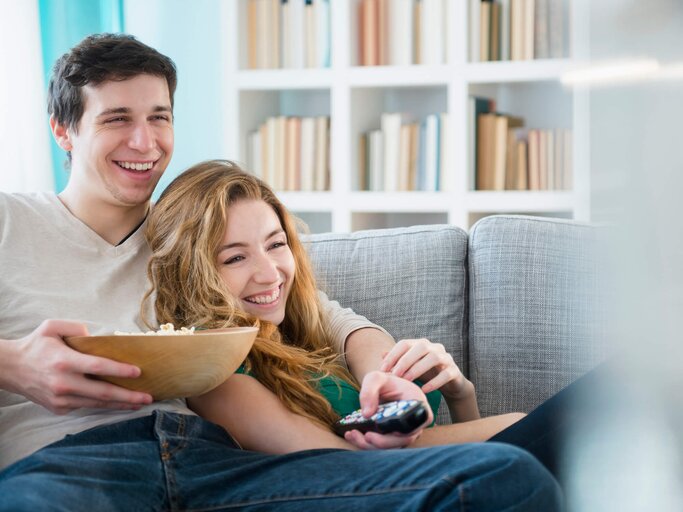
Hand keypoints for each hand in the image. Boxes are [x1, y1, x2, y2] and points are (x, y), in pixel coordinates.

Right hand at [3, 319, 152, 413]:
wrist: (10, 368)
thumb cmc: (36, 344)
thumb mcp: (52, 327)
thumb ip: (76, 327)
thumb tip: (98, 337)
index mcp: (64, 361)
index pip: (98, 367)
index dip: (120, 371)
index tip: (138, 372)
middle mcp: (63, 383)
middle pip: (102, 393)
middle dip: (128, 396)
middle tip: (148, 397)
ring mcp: (61, 399)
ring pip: (97, 404)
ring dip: (121, 404)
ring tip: (140, 402)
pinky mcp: (59, 408)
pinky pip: (86, 405)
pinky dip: (104, 405)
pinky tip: (119, 403)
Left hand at [342, 371, 431, 449]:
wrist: (383, 388)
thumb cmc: (383, 381)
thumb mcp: (375, 378)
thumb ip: (369, 390)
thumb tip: (367, 414)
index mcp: (417, 405)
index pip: (415, 424)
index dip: (403, 432)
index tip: (384, 429)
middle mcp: (415, 422)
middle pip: (403, 440)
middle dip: (382, 442)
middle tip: (365, 436)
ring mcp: (405, 433)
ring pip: (391, 447)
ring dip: (370, 445)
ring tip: (352, 435)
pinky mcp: (393, 439)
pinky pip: (382, 446)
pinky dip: (366, 444)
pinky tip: (351, 435)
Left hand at [379, 338, 474, 401]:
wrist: (449, 384)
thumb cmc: (426, 373)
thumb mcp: (410, 367)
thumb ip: (397, 361)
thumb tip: (382, 354)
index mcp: (421, 344)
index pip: (405, 343)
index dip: (393, 355)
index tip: (383, 369)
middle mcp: (435, 347)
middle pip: (420, 347)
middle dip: (405, 361)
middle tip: (395, 375)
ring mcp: (446, 358)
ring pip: (434, 358)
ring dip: (418, 369)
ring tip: (407, 381)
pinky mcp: (454, 371)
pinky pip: (445, 374)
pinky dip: (434, 382)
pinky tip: (424, 390)